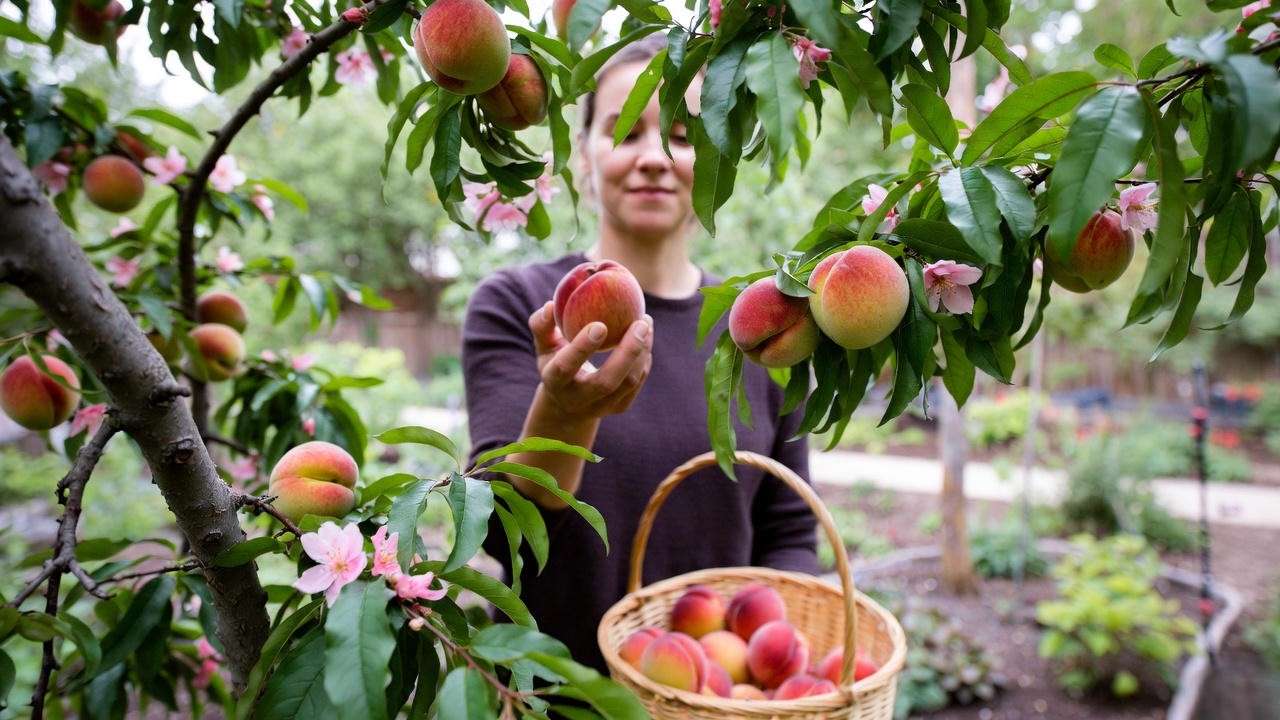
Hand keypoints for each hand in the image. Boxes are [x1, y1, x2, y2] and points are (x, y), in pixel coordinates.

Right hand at [528, 300, 652, 419]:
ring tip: (646, 322)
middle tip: (641, 322)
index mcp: (555, 382)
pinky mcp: (619, 407)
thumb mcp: (543, 346)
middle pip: (606, 382)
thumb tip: (551, 305)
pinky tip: (646, 337)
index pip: (565, 368)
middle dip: (627, 352)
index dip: (582, 348)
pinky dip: (644, 358)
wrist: (567, 404)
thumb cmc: (554, 362)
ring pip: (628, 382)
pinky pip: (637, 382)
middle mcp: (577, 400)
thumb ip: (542, 325)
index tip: (600, 325)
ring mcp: (600, 407)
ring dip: (642, 351)